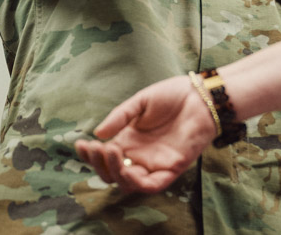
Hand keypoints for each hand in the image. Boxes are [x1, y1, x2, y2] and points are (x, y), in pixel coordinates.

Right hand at [75, 75, 216, 193]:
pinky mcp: (172, 169)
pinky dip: (136, 183)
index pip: (104, 156)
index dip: (90, 154)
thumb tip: (98, 133)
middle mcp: (139, 155)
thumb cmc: (173, 96)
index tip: (79, 143)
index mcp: (129, 141)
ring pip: (128, 183)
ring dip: (114, 172)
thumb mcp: (140, 102)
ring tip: (111, 151)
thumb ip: (120, 117)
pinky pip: (152, 186)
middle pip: (112, 173)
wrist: (201, 95)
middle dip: (98, 164)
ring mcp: (155, 164)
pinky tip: (127, 168)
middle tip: (93, 148)